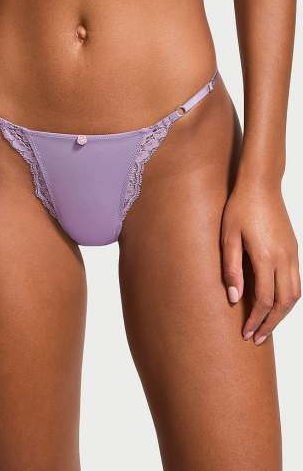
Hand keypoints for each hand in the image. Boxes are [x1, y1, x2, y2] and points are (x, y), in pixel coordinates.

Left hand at [221, 185, 299, 344]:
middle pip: (285, 303)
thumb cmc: (240, 208)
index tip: (246, 333)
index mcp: (266, 257)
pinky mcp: (294, 249)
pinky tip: (276, 304)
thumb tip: (234, 298)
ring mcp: (293, 254)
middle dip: (271, 324)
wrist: (261, 185)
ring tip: (267, 326)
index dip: (256, 320)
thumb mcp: (228, 237)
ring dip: (282, 314)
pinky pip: (297, 282)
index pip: (265, 300)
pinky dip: (289, 299)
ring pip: (295, 294)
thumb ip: (231, 269)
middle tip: (257, 339)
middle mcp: (284, 258)